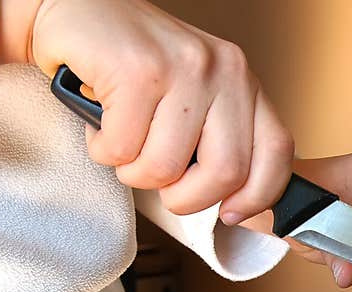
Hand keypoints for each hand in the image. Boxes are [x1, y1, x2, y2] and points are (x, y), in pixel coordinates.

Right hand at [0, 0, 293, 219]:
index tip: (229, 213)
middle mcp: (223, 70)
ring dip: (133, 172)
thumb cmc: (133, 67)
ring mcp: (182, 66)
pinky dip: (103, 150)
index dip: (257, 196)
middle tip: (159, 183)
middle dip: (185, 198)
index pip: (277, 151)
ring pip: (166, 168)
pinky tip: (102, 122)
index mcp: (243, 81)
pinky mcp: (137, 69)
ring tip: (123, 140)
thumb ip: (219, 140)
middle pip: (225, 173)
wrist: (75, 12)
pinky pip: (122, 149)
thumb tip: (234, 203)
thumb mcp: (194, 99)